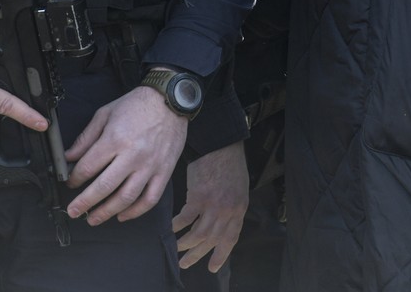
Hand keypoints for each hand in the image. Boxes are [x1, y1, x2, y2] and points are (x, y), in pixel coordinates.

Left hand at [64, 86, 187, 224]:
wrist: (171, 99)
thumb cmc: (138, 105)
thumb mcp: (105, 114)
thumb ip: (86, 138)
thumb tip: (68, 157)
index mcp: (115, 139)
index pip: (87, 168)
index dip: (74, 179)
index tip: (71, 182)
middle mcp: (132, 155)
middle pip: (103, 188)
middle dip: (84, 203)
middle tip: (74, 211)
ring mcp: (150, 166)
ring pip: (126, 198)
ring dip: (107, 212)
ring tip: (94, 218)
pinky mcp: (164, 171)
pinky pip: (150, 199)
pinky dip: (135, 212)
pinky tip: (123, 215)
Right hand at [173, 142, 249, 272]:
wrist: (222, 145)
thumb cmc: (230, 163)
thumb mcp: (238, 188)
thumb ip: (231, 207)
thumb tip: (220, 222)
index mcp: (239, 209)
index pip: (230, 239)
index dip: (221, 254)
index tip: (212, 267)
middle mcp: (227, 211)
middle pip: (212, 241)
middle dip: (198, 255)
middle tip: (185, 264)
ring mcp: (213, 205)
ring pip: (198, 235)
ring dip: (185, 245)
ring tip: (176, 249)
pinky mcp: (198, 197)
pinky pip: (185, 219)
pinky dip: (177, 226)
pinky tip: (171, 229)